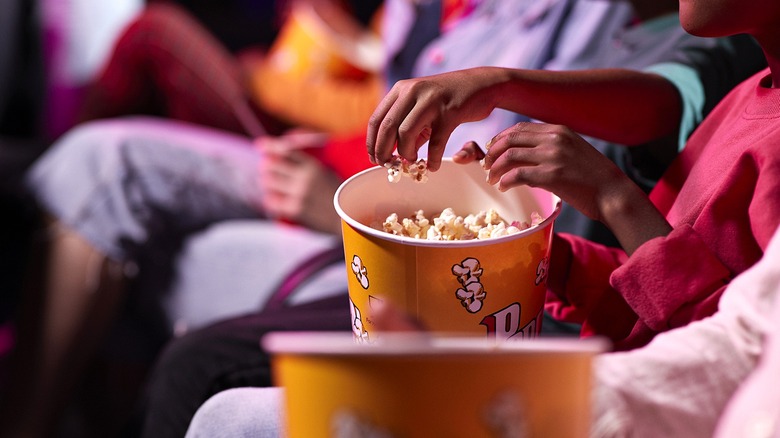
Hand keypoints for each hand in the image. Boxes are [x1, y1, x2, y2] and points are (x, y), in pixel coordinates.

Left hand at [256, 132, 342, 234]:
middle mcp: (304, 177)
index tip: (259, 146)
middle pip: (271, 165)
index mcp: (313, 166)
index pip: (286, 151)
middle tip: (267, 173)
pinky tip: (274, 202)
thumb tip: (286, 156)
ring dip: (267, 185)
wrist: (347, 219)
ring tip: (271, 188)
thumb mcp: (327, 174)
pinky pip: (271, 202)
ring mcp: (299, 193)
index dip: (270, 146)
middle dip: (267, 168)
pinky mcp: (295, 209)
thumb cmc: (337, 196)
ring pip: (268, 183)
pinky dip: (270, 201)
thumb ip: (308, 166)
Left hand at [366, 68, 505, 171]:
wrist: (481, 85)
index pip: (376, 119)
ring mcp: (431, 100)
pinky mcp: (450, 111)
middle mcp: (413, 91)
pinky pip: (435, 142)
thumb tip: (393, 152)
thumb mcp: (422, 105)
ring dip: (406, 154)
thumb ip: (407, 125)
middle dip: (384, 151)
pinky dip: (432, 159)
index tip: (374, 158)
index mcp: (401, 90)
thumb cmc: (448, 99)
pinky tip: (432, 166)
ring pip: (406, 134)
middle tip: (388, 165)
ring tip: (412, 162)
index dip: (372, 143)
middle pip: (387, 128)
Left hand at [482, 122, 629, 221]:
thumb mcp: (573, 150)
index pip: (519, 128)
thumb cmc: (593, 177)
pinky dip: (505, 181)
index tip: (491, 150)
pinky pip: (517, 175)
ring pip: (510, 156)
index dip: (500, 138)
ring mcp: (553, 156)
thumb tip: (526, 155)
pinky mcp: (552, 176)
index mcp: (559, 130)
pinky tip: (503, 188)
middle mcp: (554, 139)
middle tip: (486, 166)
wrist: (613, 193)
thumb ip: (552, 147)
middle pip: (510, 139)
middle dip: (492, 152)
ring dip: (495, 169)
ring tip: (492, 180)